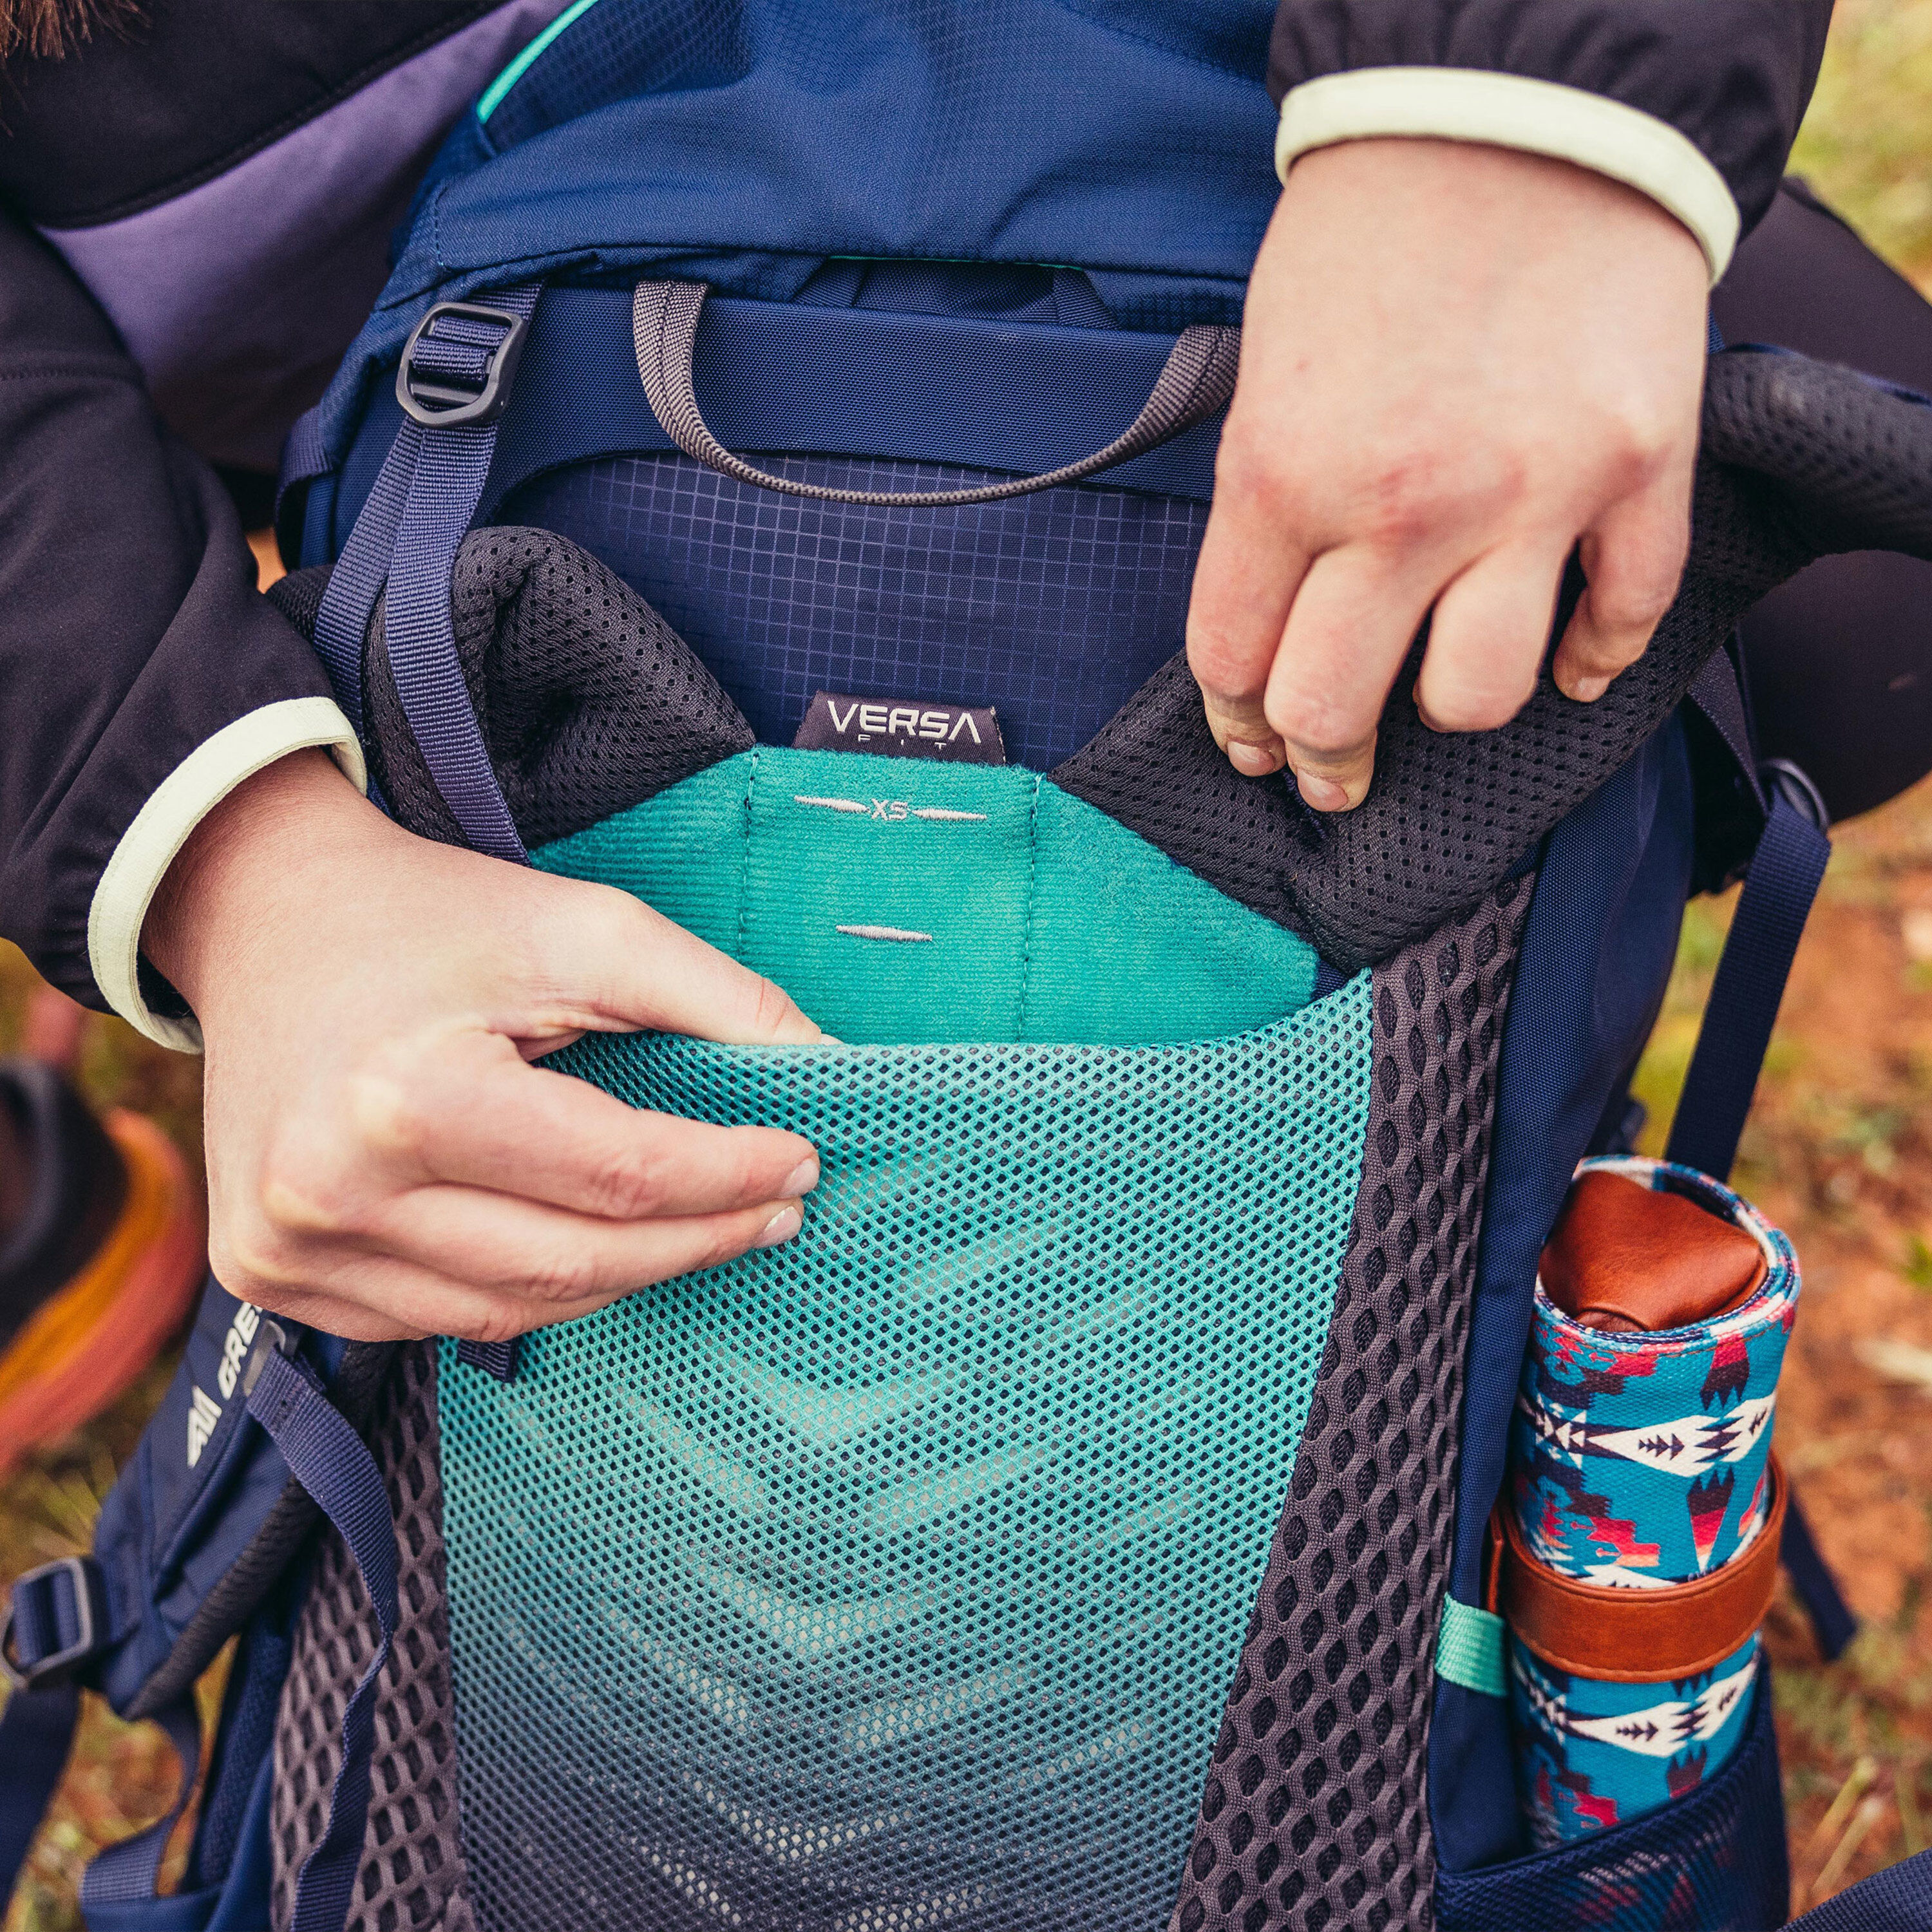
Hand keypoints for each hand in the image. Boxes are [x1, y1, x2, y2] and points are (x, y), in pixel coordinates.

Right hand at [144, 750, 823, 1342]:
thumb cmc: (432, 916)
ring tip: (700, 1229)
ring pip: (512, 1308)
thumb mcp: (582, 926)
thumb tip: (825, 1067)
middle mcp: (331, 1195)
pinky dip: (527, 1288)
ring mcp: (289, 1251)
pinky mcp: (271, 1277)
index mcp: (404, 1102)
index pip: (616, 1176)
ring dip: (623, 1274)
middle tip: (776, 1211)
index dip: (727, 1176)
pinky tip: (583, 1243)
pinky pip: (439, 1317)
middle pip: (572, 1259)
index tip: (802, 1160)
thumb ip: (714, 997)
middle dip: (696, 1240)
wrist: (264, 914)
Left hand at [1188, 138, 1708, 808]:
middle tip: (1331, 764)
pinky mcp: (1638, 470)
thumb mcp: (1264, 372)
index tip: (1249, 739)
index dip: (1236, 720)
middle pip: (1336, 708)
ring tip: (1441, 684)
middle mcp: (1403, 506)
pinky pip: (1621, 618)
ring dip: (1450, 707)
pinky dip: (1593, 658)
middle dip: (1323, 756)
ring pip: (1477, 696)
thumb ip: (1264, 506)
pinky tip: (1569, 663)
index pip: (1236, 659)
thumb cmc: (1370, 233)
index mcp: (1284, 475)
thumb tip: (1266, 623)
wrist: (1519, 104)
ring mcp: (1530, 495)